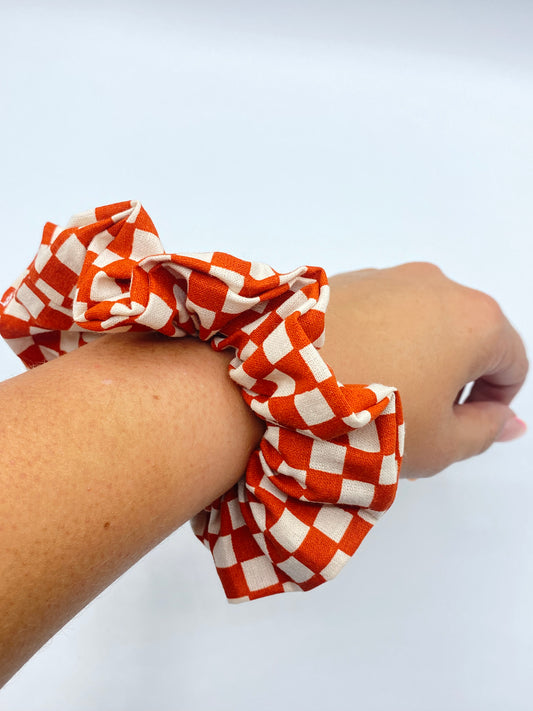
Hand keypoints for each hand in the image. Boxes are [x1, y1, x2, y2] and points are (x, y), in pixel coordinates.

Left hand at [320, 262, 527, 477]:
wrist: (280, 382)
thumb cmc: (374, 417)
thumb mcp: (442, 443)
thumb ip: (486, 430)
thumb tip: (508, 420)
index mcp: (475, 319)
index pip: (512, 362)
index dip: (494, 402)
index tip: (460, 426)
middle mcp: (437, 285)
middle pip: (467, 336)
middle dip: (453, 378)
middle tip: (417, 416)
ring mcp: (388, 277)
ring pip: (421, 322)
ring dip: (415, 356)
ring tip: (377, 392)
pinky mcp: (347, 279)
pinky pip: (380, 311)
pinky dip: (378, 338)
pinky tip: (349, 368)